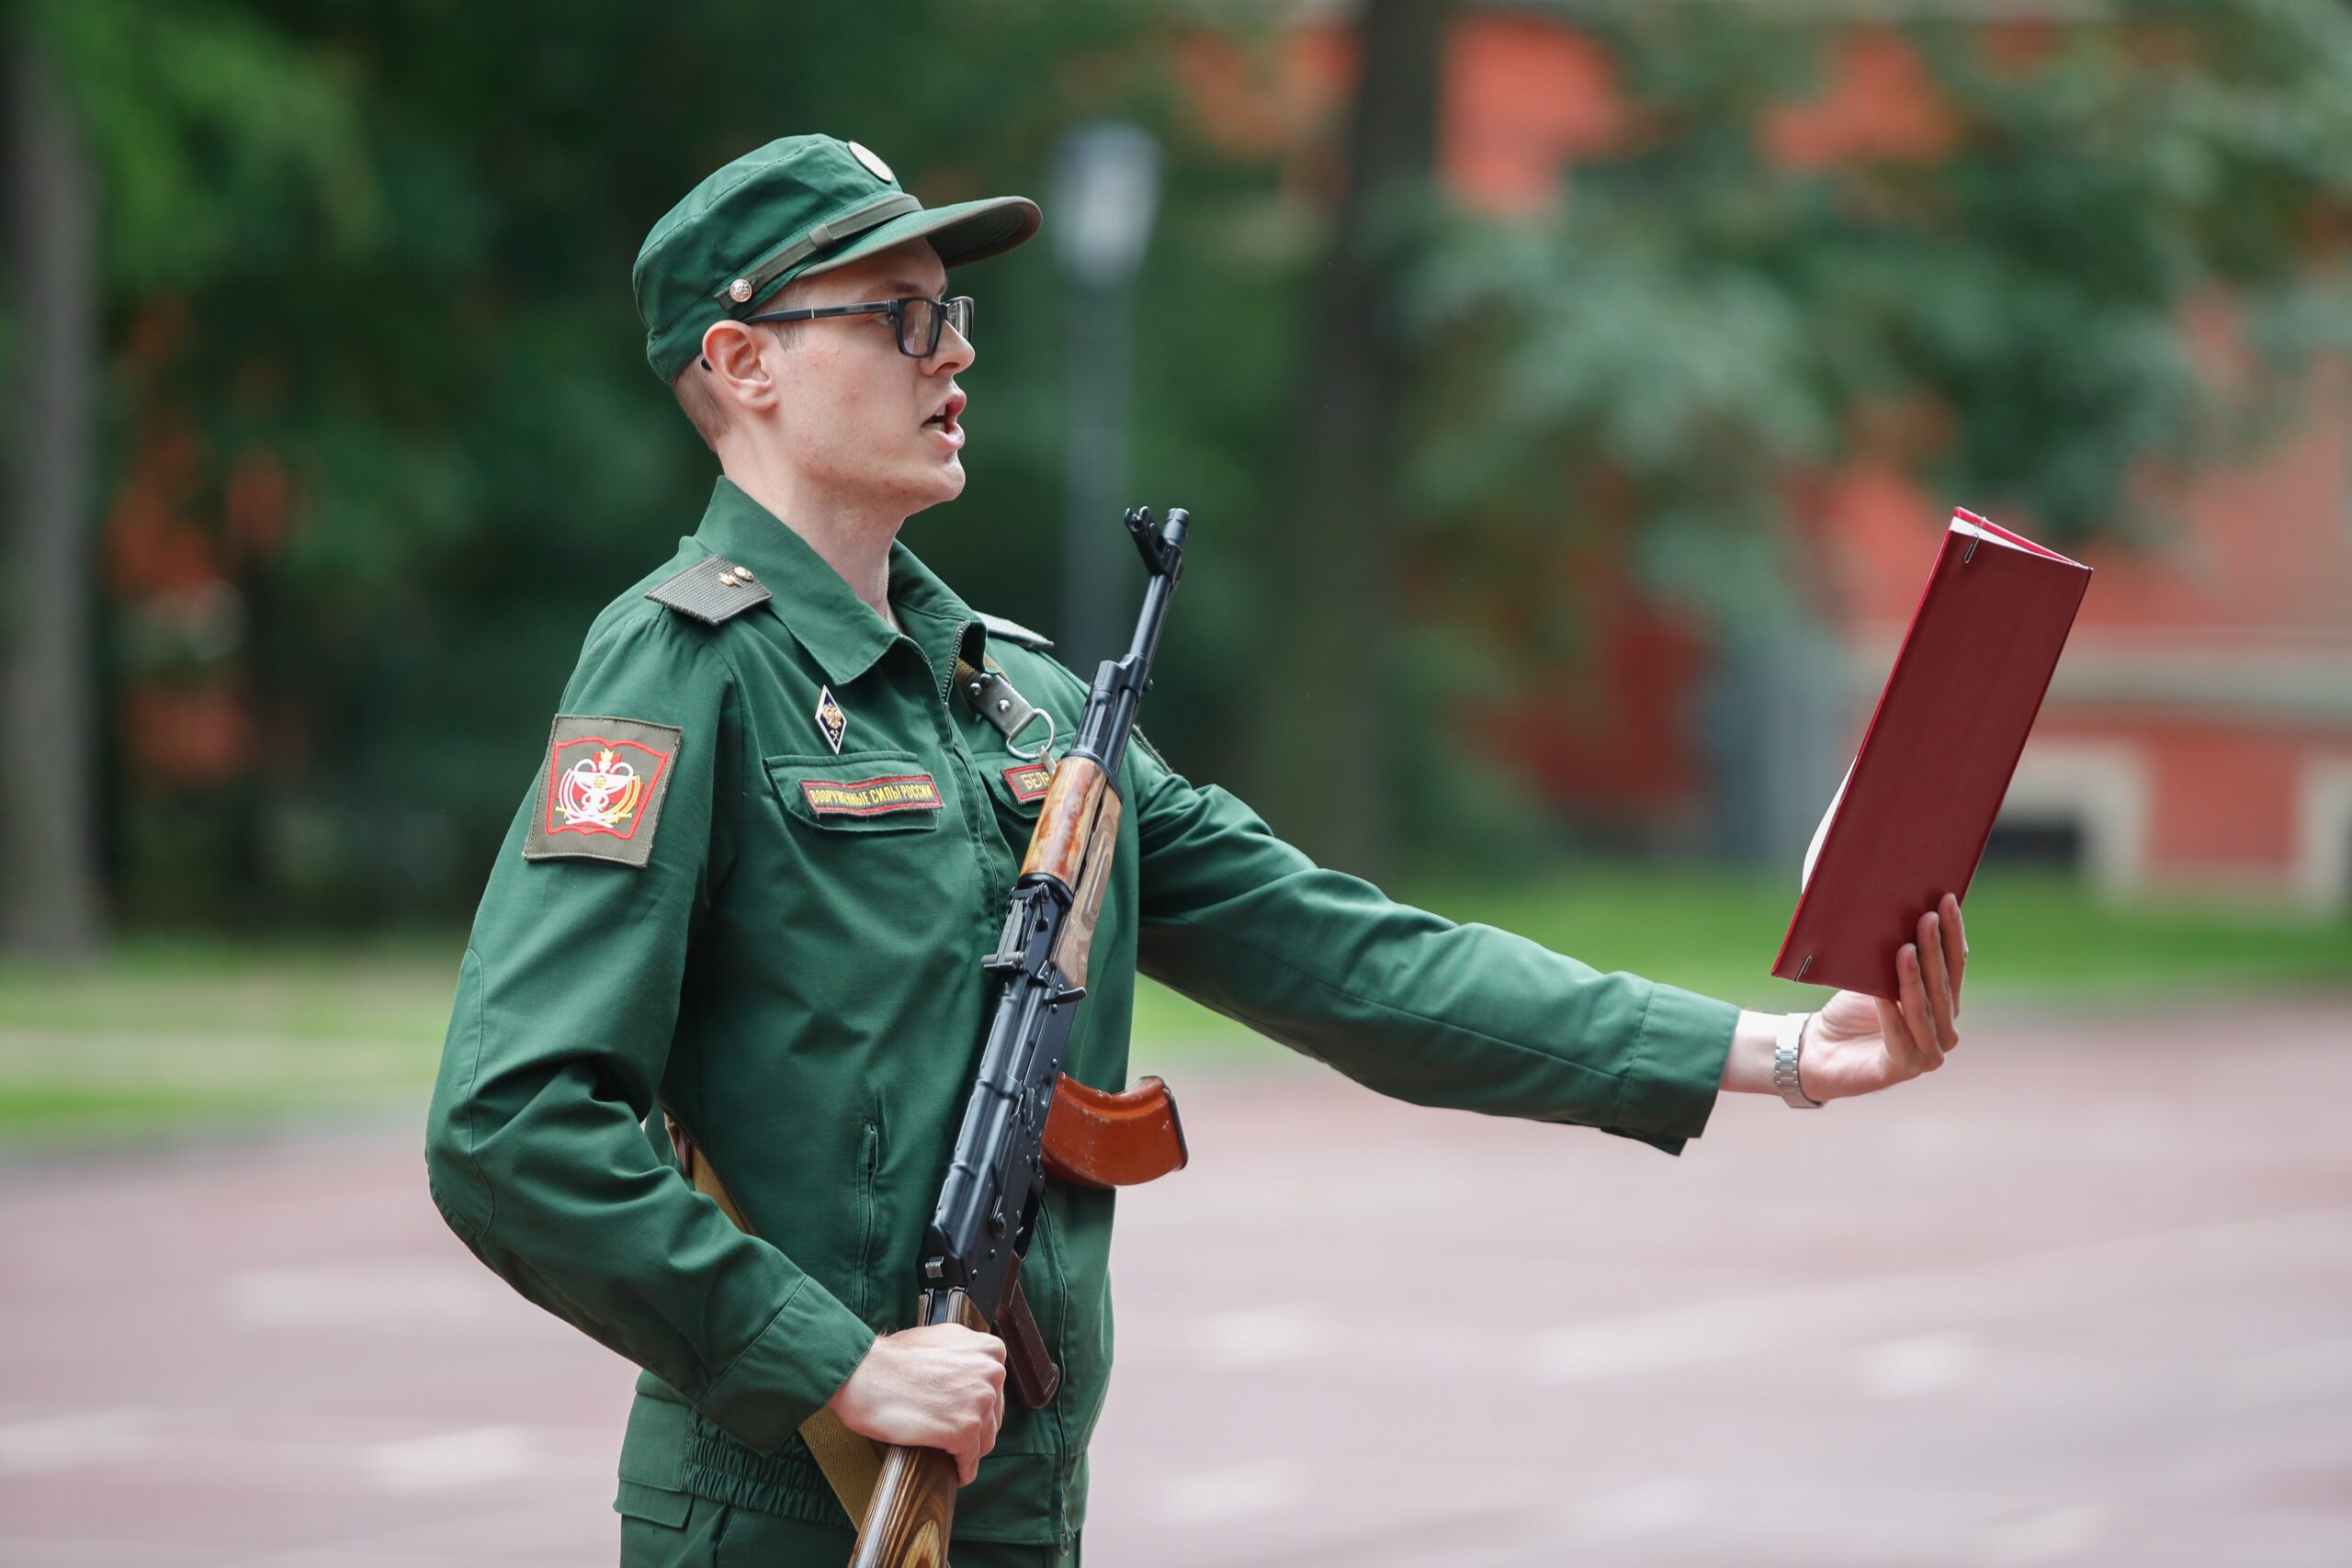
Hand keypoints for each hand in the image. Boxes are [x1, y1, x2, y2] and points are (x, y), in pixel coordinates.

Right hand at [826, 1320, 1006, 1485]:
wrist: (863, 1372)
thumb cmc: (892, 1359)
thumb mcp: (939, 1340)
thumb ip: (964, 1354)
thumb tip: (973, 1373)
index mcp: (989, 1349)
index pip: (995, 1389)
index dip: (978, 1406)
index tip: (963, 1415)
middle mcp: (991, 1372)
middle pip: (993, 1416)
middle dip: (975, 1429)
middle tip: (952, 1437)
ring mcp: (980, 1401)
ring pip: (984, 1441)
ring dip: (968, 1451)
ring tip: (950, 1455)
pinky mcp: (964, 1430)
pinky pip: (969, 1462)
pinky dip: (962, 1471)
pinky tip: (954, 1473)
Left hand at [1800, 893, 1967, 1101]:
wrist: (1819, 1048)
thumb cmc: (1851, 1009)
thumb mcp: (1875, 976)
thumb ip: (1897, 955)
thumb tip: (1904, 909)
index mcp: (1944, 1003)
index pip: (1955, 964)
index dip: (1953, 932)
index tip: (1947, 899)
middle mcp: (1944, 1030)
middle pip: (1942, 985)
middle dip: (1935, 949)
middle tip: (1927, 917)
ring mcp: (1928, 1053)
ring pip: (1924, 1011)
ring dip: (1914, 979)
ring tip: (1905, 950)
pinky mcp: (1901, 1069)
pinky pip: (1899, 1040)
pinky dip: (1890, 1016)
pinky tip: (1883, 997)